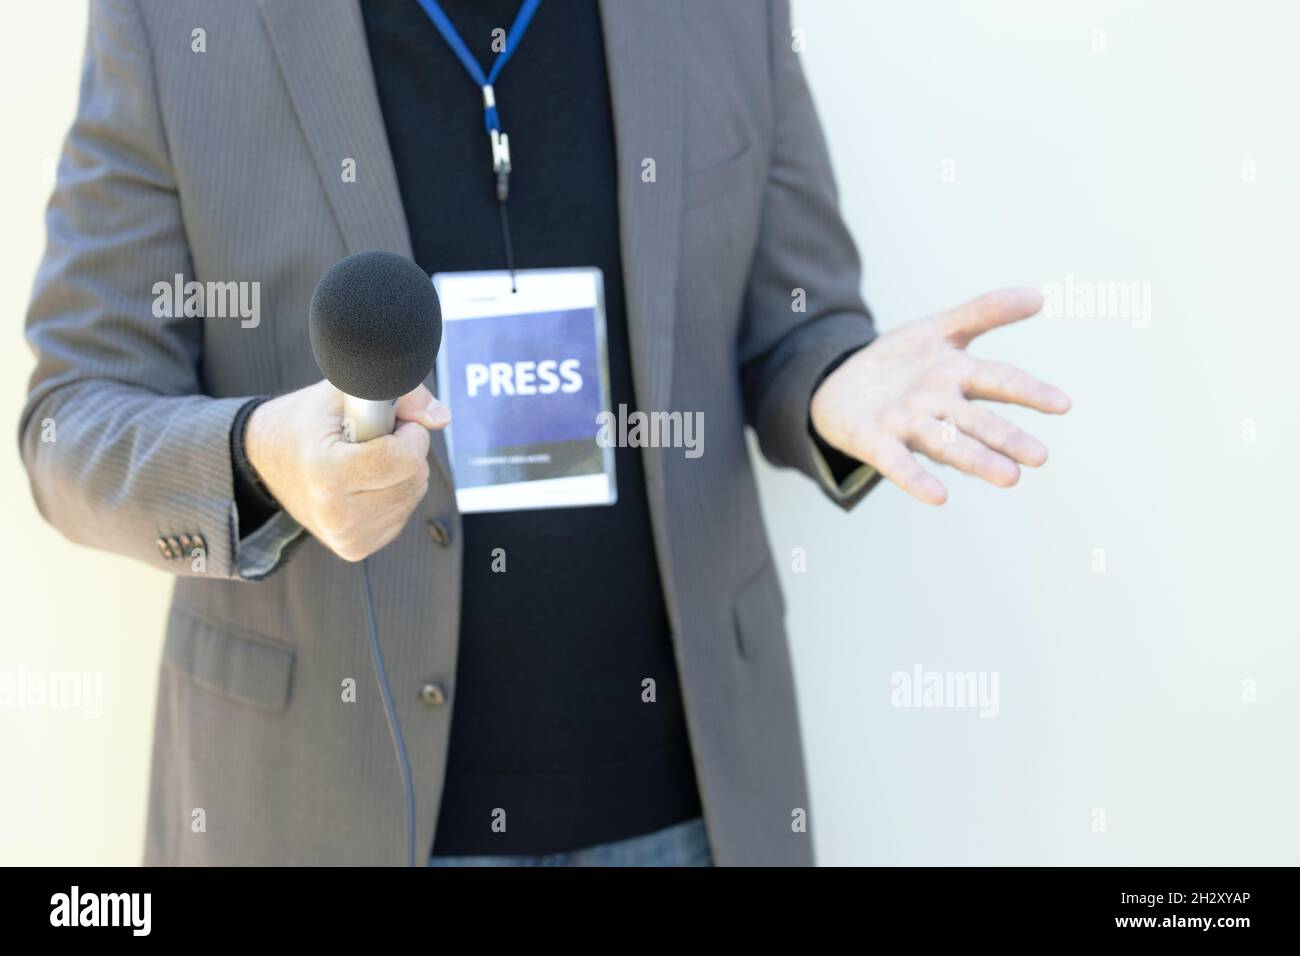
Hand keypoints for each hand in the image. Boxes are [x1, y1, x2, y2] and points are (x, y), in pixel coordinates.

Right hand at [244, 380, 450, 560]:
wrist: (264, 460)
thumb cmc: (306, 421)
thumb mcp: (344, 392)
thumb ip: (400, 394)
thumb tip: (442, 418)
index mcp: (327, 474)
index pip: (403, 459)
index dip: (409, 434)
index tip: (392, 422)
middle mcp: (336, 515)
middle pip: (413, 478)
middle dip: (407, 451)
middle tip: (373, 439)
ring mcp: (347, 537)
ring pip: (413, 495)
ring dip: (403, 471)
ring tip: (364, 459)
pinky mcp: (356, 548)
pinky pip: (403, 512)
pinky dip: (394, 491)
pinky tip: (364, 482)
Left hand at [810, 287, 1070, 504]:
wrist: (839, 385)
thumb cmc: (900, 363)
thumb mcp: (937, 330)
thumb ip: (983, 313)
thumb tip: (1039, 296)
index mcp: (956, 376)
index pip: (998, 381)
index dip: (1029, 391)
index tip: (1063, 404)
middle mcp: (938, 406)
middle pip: (977, 422)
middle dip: (1006, 438)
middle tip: (1039, 457)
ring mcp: (908, 427)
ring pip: (945, 444)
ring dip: (975, 461)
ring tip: (1009, 478)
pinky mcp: (876, 443)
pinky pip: (898, 463)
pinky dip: (916, 480)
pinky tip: (938, 497)